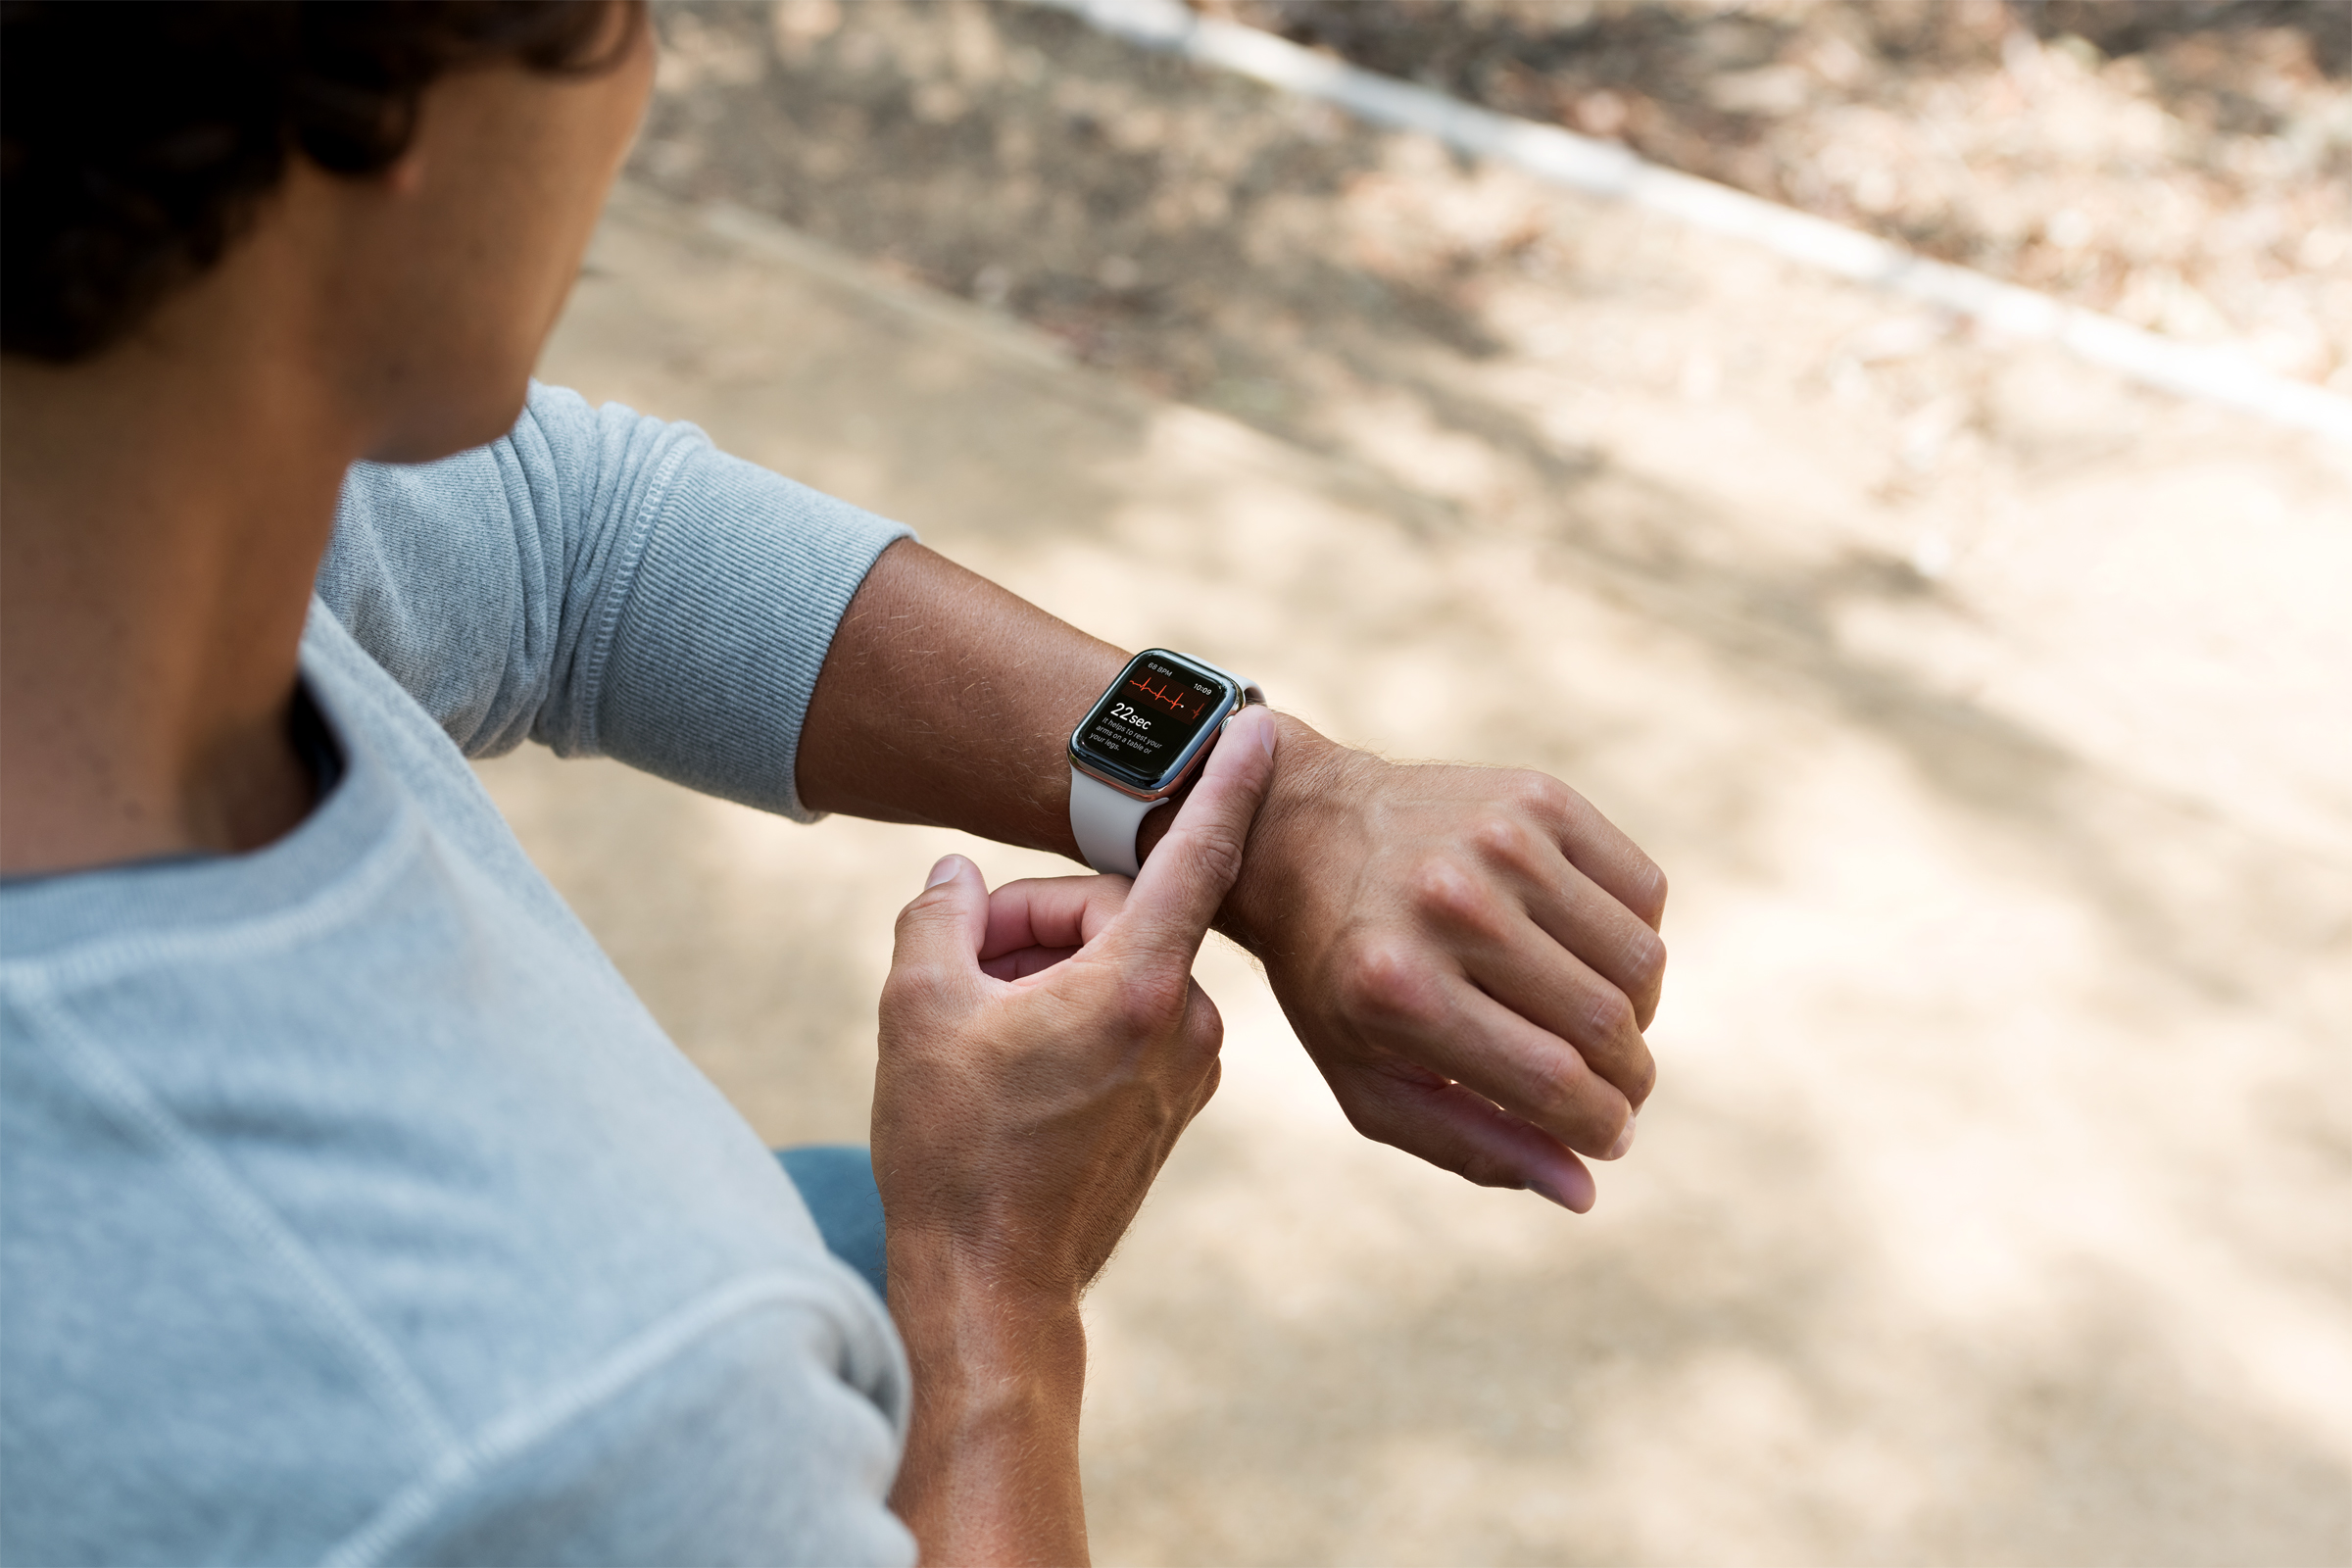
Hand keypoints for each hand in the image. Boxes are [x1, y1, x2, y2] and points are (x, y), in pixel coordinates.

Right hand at [873, 706, 1276, 1566]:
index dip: (1222, 779)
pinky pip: (1128, 1015)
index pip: (1192, 853)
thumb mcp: (916, 1009)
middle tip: (956, 971)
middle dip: (1031, 924)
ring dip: (1045, 973)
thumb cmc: (952, 1152)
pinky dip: (1071, 1014)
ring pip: (1117, 965)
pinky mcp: (1177, 1100)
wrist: (990, 1288)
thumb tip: (960, 879)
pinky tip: (1008, 1062)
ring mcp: (1189, 1066)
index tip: (1259, 721)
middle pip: (1113, 913)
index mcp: (1135, 987)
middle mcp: (1185, 1022)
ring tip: (975, 1032)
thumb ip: (941, 916)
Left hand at [1213, 715, 1666, 1212]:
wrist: (1302, 831)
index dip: (1603, 1127)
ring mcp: (1499, 842)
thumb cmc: (1338, 979)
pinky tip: (1586, 952)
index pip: (1556, 1084)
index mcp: (1399, 989)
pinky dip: (1636, 939)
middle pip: (1607, 1025)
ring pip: (1641, 962)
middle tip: (1614, 1087)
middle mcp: (1451, 905)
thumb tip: (1585, 1188)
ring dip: (1638, 1013)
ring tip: (1597, 1022)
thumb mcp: (1370, 1081)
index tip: (1608, 1135)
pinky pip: (1646, 892)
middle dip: (1629, 1079)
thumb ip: (1473, 1146)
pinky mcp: (1539, 797)